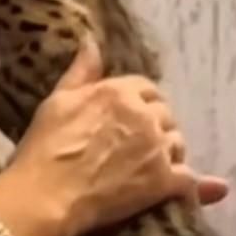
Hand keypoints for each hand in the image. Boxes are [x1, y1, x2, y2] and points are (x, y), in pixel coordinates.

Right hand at [0, 38, 227, 235]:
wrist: (47, 194)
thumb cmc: (46, 146)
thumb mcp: (57, 100)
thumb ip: (81, 71)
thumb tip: (91, 42)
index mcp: (118, 92)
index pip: (146, 88)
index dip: (139, 101)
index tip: (128, 115)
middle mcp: (144, 116)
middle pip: (164, 114)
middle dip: (155, 124)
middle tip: (136, 141)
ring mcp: (157, 149)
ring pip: (178, 142)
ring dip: (168, 149)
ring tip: (150, 162)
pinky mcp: (164, 182)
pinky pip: (189, 178)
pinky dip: (188, 182)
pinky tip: (180, 185)